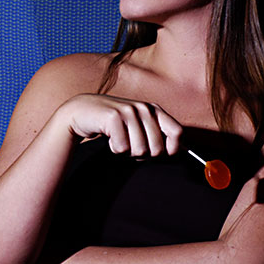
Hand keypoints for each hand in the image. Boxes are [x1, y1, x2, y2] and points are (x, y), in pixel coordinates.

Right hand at [62, 94, 181, 156]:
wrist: (81, 111)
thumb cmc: (112, 122)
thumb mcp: (137, 125)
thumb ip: (158, 134)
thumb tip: (182, 150)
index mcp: (153, 109)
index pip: (177, 132)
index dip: (172, 149)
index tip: (161, 155)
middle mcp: (144, 108)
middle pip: (157, 148)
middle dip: (143, 155)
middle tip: (130, 145)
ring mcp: (129, 111)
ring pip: (139, 150)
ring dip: (127, 152)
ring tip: (118, 139)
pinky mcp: (113, 117)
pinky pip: (122, 148)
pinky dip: (114, 149)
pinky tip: (109, 137)